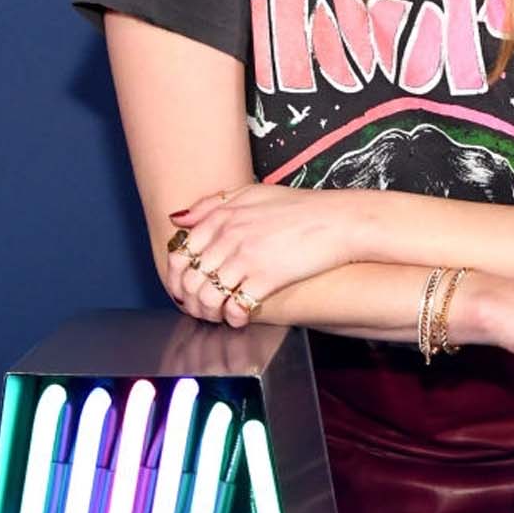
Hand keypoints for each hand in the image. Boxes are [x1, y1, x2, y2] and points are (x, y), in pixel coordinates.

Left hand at [163, 181, 356, 324]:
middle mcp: (228, 236)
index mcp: (222, 216)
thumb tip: (178, 219)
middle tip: (200, 309)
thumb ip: (212, 205)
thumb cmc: (299, 207)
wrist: (337, 220)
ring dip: (208, 313)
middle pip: (189, 278)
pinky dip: (232, 319)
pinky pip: (234, 307)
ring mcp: (245, 258)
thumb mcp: (251, 193)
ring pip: (207, 296)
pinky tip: (239, 319)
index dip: (176, 277)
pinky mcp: (265, 278)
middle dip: (190, 301)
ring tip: (218, 316)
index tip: (184, 289)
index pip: (179, 252)